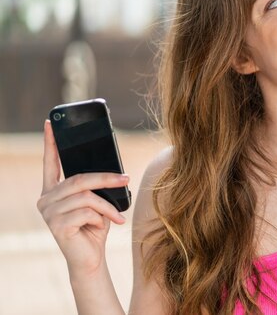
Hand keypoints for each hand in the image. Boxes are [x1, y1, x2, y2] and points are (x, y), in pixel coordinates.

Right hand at [37, 120, 129, 277]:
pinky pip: (86, 212)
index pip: (50, 163)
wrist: (91, 258)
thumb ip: (95, 185)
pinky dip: (100, 217)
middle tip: (126, 179)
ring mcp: (48, 213)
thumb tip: (113, 169)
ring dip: (107, 206)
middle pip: (79, 179)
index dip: (50, 143)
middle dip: (106, 178)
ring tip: (117, 216)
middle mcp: (46, 199)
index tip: (50, 123)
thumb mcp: (97, 201)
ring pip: (86, 196)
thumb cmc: (95, 227)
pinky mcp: (56, 225)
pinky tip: (101, 226)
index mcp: (54, 190)